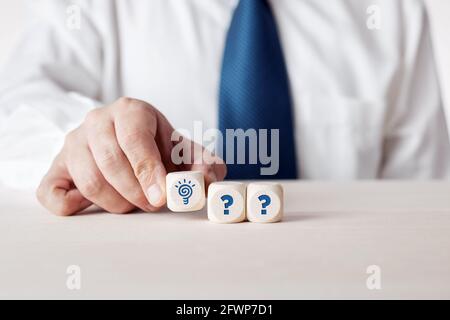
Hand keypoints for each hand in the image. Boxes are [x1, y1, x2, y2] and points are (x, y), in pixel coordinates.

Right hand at [36, 97, 225, 214]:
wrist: (126, 138)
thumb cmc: (157, 146)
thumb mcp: (184, 149)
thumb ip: (202, 164)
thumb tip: (207, 183)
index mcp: (130, 110)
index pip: (134, 140)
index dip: (149, 172)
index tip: (162, 197)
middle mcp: (97, 120)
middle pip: (111, 163)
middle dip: (136, 192)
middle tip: (153, 204)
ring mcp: (72, 143)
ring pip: (89, 181)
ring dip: (116, 202)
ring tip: (133, 202)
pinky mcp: (56, 166)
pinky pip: (51, 192)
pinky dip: (71, 205)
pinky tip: (92, 204)